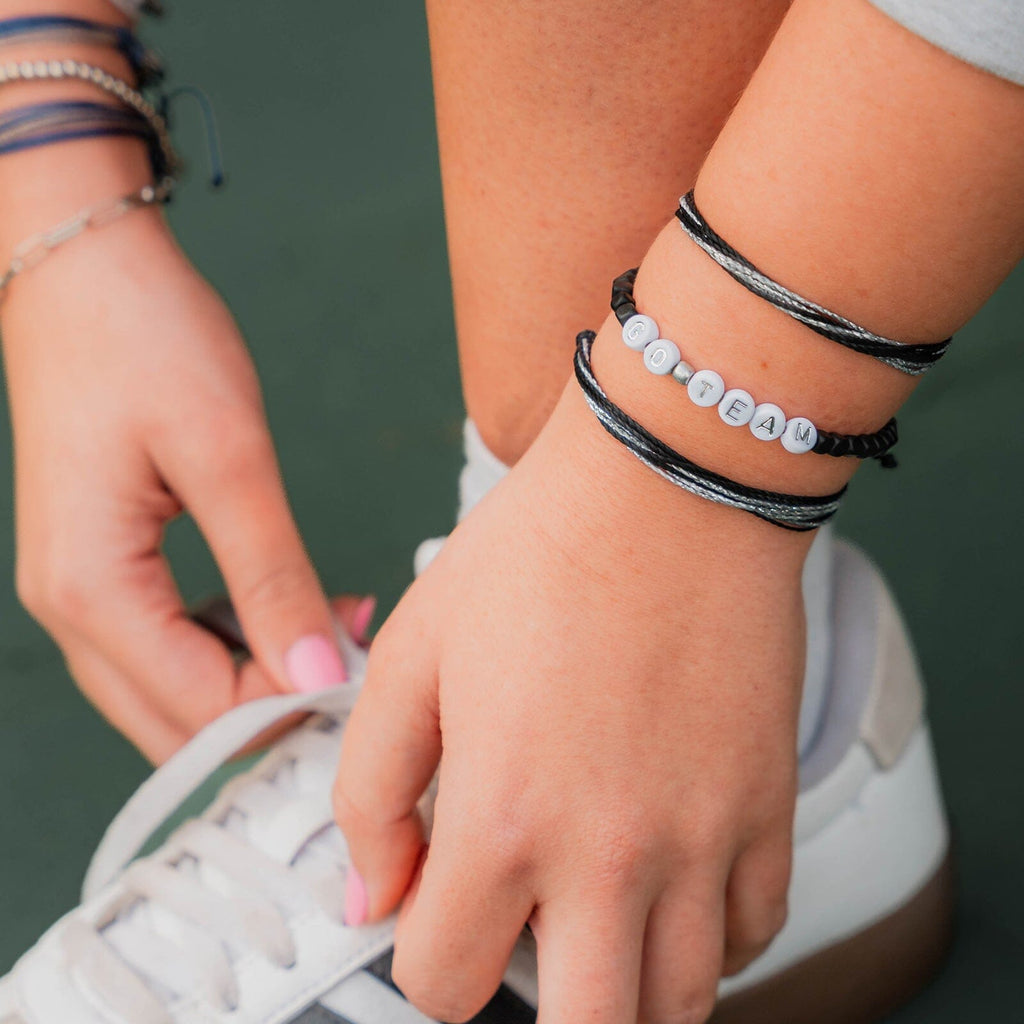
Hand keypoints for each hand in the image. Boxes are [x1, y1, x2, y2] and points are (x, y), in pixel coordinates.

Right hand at [2, 212, 363, 762]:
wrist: (83, 269)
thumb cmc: (146, 342)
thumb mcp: (229, 458)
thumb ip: (273, 577)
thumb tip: (320, 674)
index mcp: (93, 592)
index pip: (202, 713)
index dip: (291, 716)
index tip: (371, 691)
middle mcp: (72, 612)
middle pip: (179, 726)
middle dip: (275, 715)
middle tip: (362, 667)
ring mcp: (81, 593)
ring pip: (175, 693)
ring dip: (260, 684)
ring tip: (341, 631)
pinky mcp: (105, 568)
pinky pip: (170, 644)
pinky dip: (237, 645)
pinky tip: (294, 609)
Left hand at [334, 378, 809, 1023]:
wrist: (668, 486)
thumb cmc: (542, 552)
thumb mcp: (413, 653)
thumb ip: (371, 788)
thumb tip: (373, 891)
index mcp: (504, 818)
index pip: (443, 982)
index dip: (421, 960)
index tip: (433, 916)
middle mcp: (611, 854)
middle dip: (532, 1017)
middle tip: (518, 955)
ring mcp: (704, 841)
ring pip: (677, 1007)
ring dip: (623, 991)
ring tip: (594, 930)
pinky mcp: (767, 808)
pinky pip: (755, 935)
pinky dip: (709, 941)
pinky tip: (671, 890)